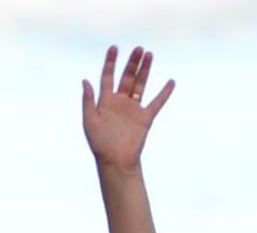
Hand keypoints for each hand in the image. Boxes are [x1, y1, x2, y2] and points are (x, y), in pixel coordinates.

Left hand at [82, 46, 174, 171]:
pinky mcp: (145, 118)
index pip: (108, 77)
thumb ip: (88, 100)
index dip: (110, 62)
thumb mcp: (89, 120)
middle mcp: (120, 103)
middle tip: (139, 48)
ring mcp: (133, 109)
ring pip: (140, 85)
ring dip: (145, 70)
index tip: (114, 48)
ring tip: (149, 54)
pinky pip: (157, 102)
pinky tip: (171, 81)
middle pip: (127, 77)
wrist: (115, 160)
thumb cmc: (99, 143)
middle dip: (132, 62)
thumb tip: (85, 80)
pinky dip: (164, 93)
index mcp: (105, 102)